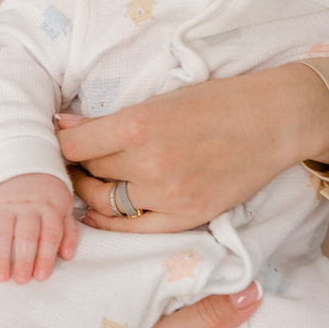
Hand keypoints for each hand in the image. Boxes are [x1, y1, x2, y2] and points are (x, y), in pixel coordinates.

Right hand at [0, 174, 78, 282]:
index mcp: (50, 207)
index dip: (45, 257)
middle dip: (23, 259)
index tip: (41, 276)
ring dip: (1, 257)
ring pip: (2, 233)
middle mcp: (28, 206)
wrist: (24, 170)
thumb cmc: (47, 196)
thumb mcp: (64, 208)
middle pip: (26, 235)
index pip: (49, 234)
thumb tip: (67, 255)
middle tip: (21, 279)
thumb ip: (68, 232)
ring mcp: (8, 206)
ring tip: (2, 276)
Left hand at [59, 62, 328, 232]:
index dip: (58, 146)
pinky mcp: (186, 217)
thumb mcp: (161, 99)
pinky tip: (99, 213)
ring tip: (86, 182)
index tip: (55, 143)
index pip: (74, 146)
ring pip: (105, 202)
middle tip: (68, 163)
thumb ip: (112, 121)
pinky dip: (110, 221)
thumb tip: (64, 127)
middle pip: (87, 174)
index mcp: (138, 124)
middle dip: (73, 168)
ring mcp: (167, 195)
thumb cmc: (217, 101)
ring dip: (90, 193)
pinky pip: (133, 228)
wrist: (273, 121)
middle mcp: (148, 163)